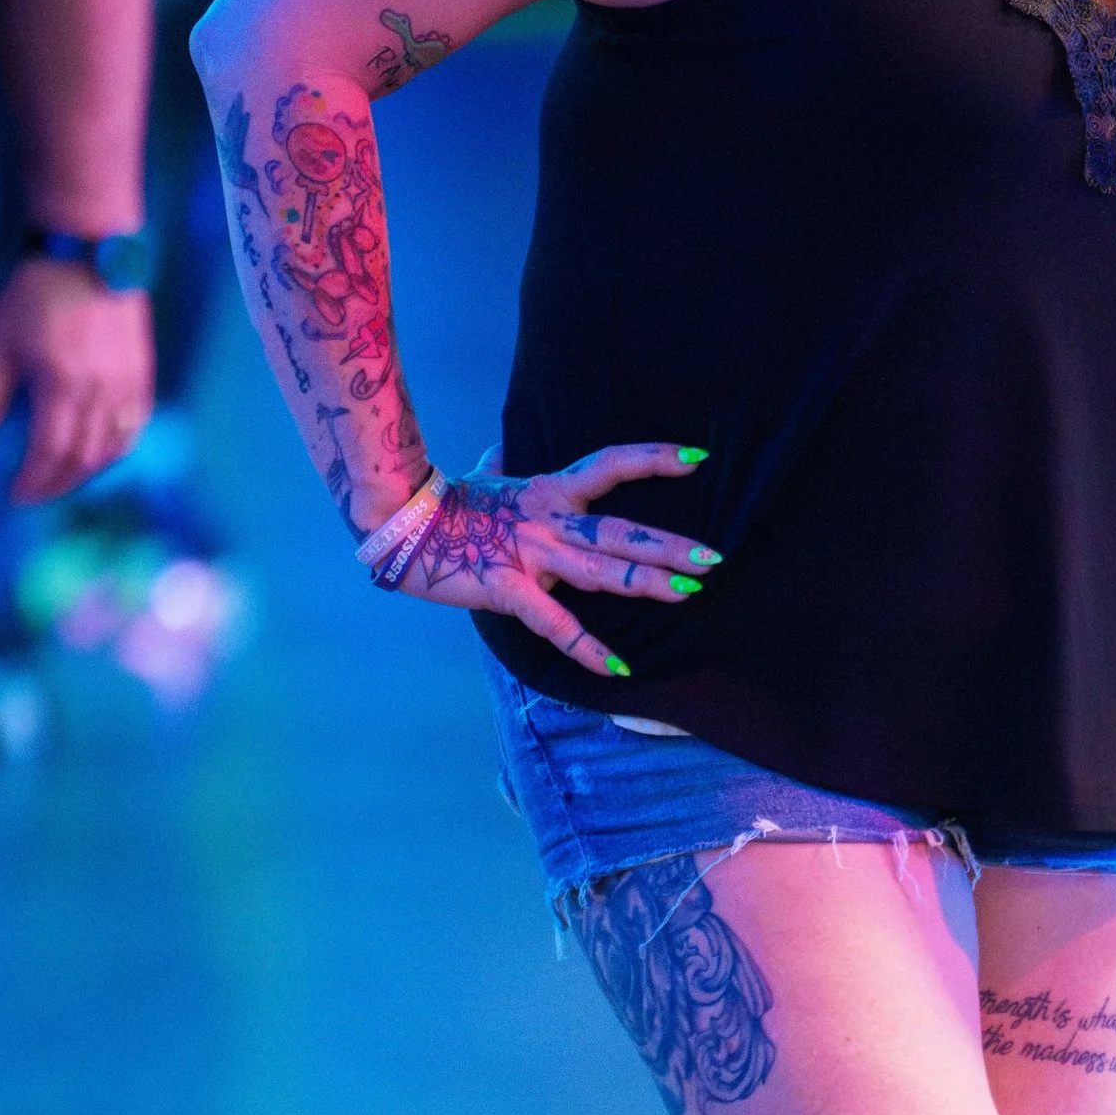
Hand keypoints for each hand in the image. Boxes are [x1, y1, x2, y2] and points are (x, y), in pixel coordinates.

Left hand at [0, 256, 155, 502]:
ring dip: (86, 472)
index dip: (33, 481)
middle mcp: (101, 394)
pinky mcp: (142, 377)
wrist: (91, 254)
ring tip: (64, 478)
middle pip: (83, 459)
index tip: (16, 493)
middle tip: (36, 493)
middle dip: (57, 484)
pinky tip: (100, 454)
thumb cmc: (37, 295)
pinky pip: (134, 428)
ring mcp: (127, 387)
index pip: (50, 453)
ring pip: (112, 449)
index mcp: (62, 386)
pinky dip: (116, 450)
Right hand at [383, 441, 715, 674]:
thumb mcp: (485, 474)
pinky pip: (555, 622)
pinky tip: (618, 667)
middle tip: (713, 559)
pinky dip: (587, 648)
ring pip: (601, 570)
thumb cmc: (448, 501)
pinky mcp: (510, 590)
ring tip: (689, 591)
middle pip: (620, 532)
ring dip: (648, 583)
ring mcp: (532, 556)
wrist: (402, 523)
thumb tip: (502, 447)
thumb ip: (503, 461)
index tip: (697, 459)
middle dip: (669, 546)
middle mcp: (550, 520)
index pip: (611, 465)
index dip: (653, 459)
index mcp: (551, 489)